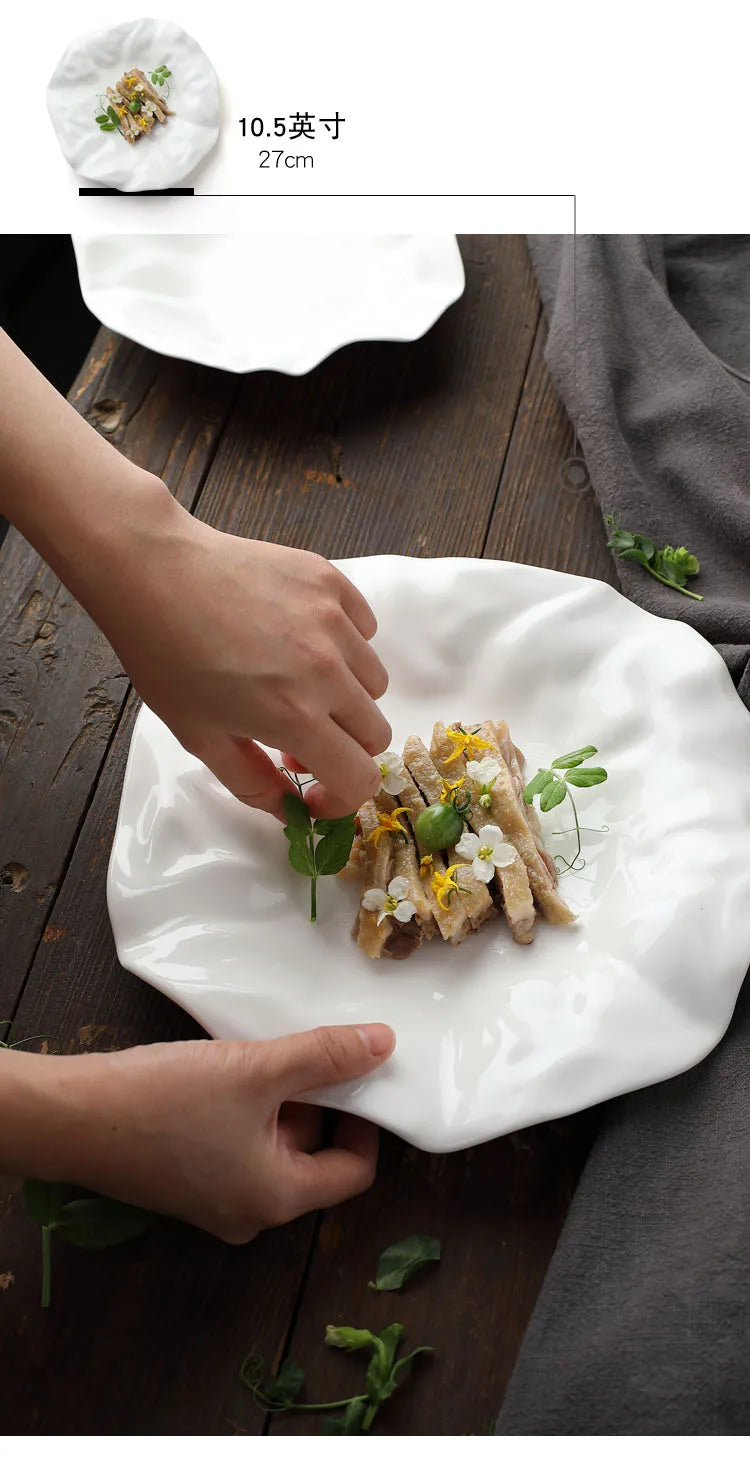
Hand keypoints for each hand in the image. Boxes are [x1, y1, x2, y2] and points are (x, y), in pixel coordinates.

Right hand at [6, 1023, 394, 1242]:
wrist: (70, 1117)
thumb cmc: (164, 1100)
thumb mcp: (255, 1070)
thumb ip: (325, 1057)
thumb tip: (384, 1045)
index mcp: (277, 1199)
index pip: (355, 1170)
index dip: (366, 1118)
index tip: (356, 1072)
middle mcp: (250, 1214)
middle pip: (313, 1157)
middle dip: (316, 1102)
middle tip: (303, 1052)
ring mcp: (214, 1203)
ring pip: (273, 1148)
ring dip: (278, 1101)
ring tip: (259, 1055)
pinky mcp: (185, 1185)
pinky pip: (238, 1148)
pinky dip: (245, 1111)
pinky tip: (227, 1071)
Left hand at [101, 497, 390, 818]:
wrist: (153, 572)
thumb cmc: (165, 655)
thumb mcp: (199, 736)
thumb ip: (251, 782)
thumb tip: (285, 807)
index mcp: (294, 716)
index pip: (359, 779)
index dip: (340, 799)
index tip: (314, 793)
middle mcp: (326, 670)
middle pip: (374, 733)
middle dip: (342, 749)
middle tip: (297, 737)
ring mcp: (334, 621)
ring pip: (374, 683)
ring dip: (346, 698)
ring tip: (299, 684)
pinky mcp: (331, 583)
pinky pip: (364, 630)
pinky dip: (347, 646)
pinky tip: (303, 641)